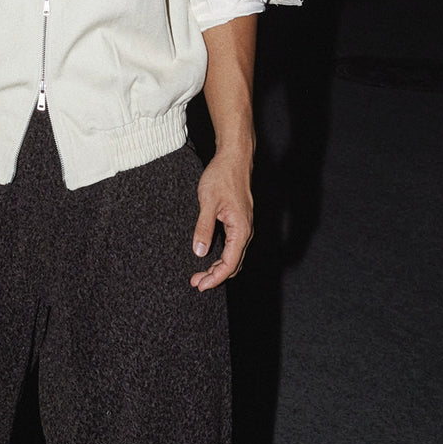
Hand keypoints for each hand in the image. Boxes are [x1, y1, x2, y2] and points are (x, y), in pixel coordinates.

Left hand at [190, 149, 252, 290]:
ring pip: (234, 257)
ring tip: (200, 275)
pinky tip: (209, 257)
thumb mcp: (208, 202)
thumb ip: (204, 228)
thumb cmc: (222, 176)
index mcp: (241, 229)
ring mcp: (244, 227)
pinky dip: (221, 257)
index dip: (215, 278)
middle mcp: (246, 231)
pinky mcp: (239, 222)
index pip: (230, 264)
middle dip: (215, 277)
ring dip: (218, 268)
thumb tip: (200, 252)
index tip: (200, 285)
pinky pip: (233, 247)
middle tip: (196, 283)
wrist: (234, 158)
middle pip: (233, 264)